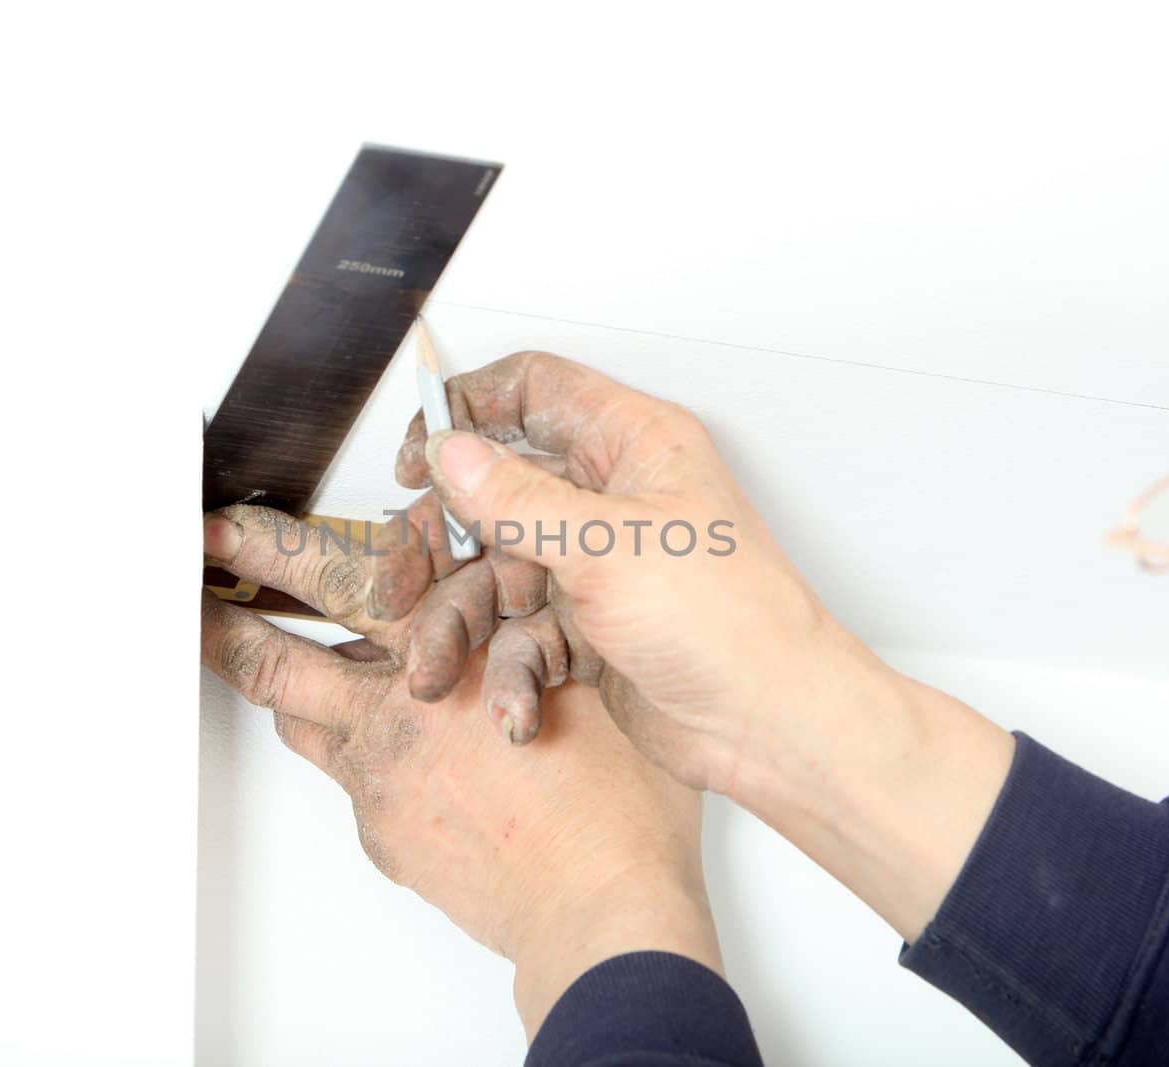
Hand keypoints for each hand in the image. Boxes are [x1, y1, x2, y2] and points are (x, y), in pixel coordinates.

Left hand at [202, 506, 722, 1033]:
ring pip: (293, 709)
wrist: (601, 905)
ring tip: (233, 644)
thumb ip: (542, 629)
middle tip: (189, 571)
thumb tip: (527, 600)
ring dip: (266, 674)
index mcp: (454, 650)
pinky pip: (343, 772)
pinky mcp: (382, 827)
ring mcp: (381, 772)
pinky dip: (346, 744)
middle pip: (280, 649)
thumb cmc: (615, 803)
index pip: (352, 575)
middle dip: (225, 610)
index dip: (281, 546)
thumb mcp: (592, 678)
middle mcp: (399, 707)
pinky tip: (376, 741)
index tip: (237, 525)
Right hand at [368, 351, 1013, 941]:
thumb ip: (515, 497)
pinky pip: (522, 635)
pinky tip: (514, 706)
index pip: (534, 390)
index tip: (416, 458)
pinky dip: (509, 672)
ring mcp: (599, 565)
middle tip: (398, 582)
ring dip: (459, 623)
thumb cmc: (725, 620)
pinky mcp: (590, 629)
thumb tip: (450, 449)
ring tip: (432, 667)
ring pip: (497, 574)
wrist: (770, 725)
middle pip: (495, 492)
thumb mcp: (604, 546)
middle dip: (440, 542)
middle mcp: (611, 497)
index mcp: (632, 444)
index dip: (466, 410)